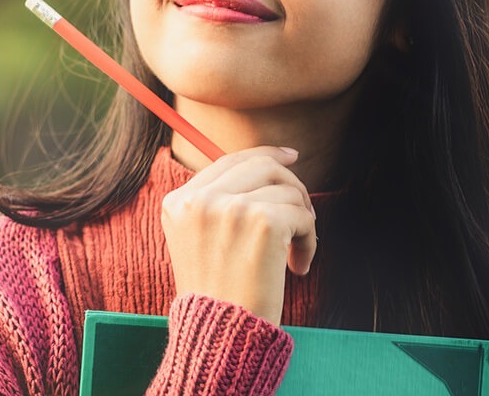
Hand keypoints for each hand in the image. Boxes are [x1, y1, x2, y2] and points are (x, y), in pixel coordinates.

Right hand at [159, 146, 316, 324]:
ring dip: (302, 219)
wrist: (219, 334)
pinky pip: (303, 215)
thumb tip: (268, 165)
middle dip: (291, 185)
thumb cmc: (216, 294)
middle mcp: (200, 199)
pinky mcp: (262, 221)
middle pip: (261, 164)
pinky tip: (298, 266)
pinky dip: (310, 241)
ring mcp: (230, 207)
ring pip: (287, 189)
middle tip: (304, 213)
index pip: (228, 159)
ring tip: (296, 251)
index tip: (291, 157)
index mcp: (178, 201)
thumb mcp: (197, 240)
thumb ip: (217, 204)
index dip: (264, 155)